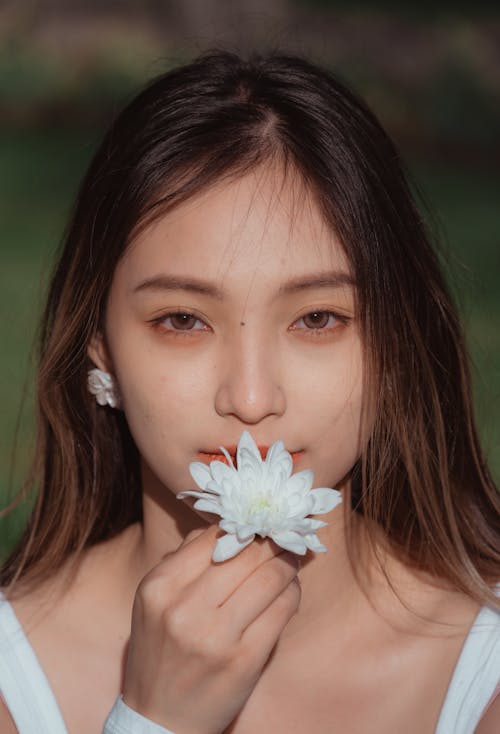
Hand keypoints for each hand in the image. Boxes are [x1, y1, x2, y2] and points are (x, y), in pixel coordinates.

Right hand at [122, 524, 300, 733]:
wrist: (160, 720)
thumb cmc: (160, 652)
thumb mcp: (154, 601)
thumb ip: (185, 560)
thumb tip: (229, 526)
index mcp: (159, 587)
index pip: (214, 537)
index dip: (243, 527)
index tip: (259, 525)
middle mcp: (184, 609)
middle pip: (247, 553)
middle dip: (271, 541)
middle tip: (284, 537)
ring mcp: (216, 637)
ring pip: (270, 576)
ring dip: (287, 563)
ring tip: (290, 560)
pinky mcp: (245, 660)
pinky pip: (283, 609)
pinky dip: (292, 592)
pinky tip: (289, 590)